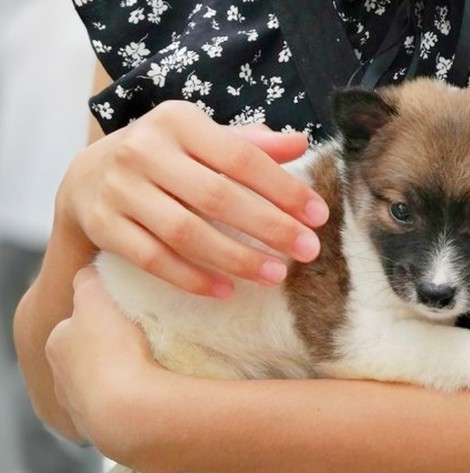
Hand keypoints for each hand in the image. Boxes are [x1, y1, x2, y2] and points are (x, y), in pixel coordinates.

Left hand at [45, 267, 156, 450]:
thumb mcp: (96, 296)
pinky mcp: (111, 438)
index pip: (77, 322)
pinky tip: (159, 396)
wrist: (134, 411)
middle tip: (147, 342)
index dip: (103, 316)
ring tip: (158, 370)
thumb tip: (90, 271)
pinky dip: (139, 405)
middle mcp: (63, 381)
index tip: (128, 315)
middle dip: (114, 352)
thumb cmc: (115, 350)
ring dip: (128, 380)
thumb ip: (89, 279)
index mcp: (57, 345)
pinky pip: (128, 414)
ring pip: (108, 388)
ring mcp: (86, 413)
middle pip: (91, 358)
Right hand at [56, 101, 328, 297]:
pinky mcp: (104, 226)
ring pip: (186, 232)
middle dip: (270, 227)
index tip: (318, 217)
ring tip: (275, 276)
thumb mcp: (200, 140)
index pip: (242, 158)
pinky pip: (154, 259)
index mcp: (177, 121)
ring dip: (236, 258)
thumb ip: (249, 144)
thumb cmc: (161, 159)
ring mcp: (120, 189)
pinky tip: (226, 290)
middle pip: (218, 196)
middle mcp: (144, 150)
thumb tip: (301, 143)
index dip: (284, 189)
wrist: (87, 179)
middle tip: (307, 252)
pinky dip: (192, 278)